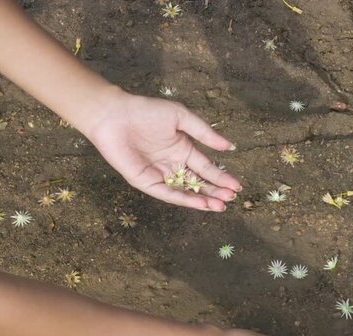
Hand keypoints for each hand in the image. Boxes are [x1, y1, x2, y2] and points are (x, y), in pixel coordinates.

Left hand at [85, 87, 240, 211]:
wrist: (115, 115)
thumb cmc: (147, 111)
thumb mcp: (181, 118)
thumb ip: (204, 133)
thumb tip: (229, 147)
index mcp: (182, 149)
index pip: (206, 167)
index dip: (221, 177)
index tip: (237, 186)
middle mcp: (172, 164)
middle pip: (198, 182)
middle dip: (215, 191)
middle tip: (232, 198)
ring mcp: (159, 175)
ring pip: (185, 192)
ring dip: (203, 200)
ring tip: (220, 206)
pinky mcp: (146, 182)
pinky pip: (167, 194)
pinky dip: (184, 200)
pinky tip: (200, 204)